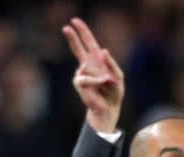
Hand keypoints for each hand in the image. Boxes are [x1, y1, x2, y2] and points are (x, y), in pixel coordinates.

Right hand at [62, 17, 124, 132]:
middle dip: (72, 37)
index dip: (82, 32)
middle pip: (77, 48)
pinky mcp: (80, 83)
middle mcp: (87, 65)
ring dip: (99, 75)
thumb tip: (103, 51)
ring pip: (86, 66)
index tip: (74, 21)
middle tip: (65, 27)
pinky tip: (102, 84)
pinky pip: (86, 77)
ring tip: (106, 84)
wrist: (108, 108)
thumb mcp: (118, 76)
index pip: (88, 43)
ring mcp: (82, 74)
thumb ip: (112, 64)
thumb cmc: (114, 92)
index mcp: (97, 60)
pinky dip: (95, 80)